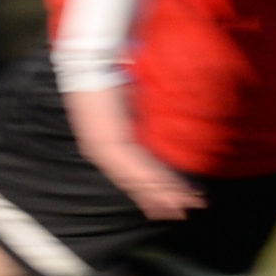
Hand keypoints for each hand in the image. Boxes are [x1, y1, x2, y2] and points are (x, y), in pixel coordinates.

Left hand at [62, 81, 204, 221]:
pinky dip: (157, 179)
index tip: (164, 204)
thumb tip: (153, 132)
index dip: (148, 189)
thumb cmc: (108, 77)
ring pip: (138, 178)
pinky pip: (137, 166)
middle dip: (160, 198)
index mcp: (102, 143)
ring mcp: (106, 148)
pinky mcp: (112, 141)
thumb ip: (138, 122)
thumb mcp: (125, 105)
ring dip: (164, 193)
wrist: (92, 62)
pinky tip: (172, 191)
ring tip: (184, 206)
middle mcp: (101, 150)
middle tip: (181, 212)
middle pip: (135, 181)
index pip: (129, 172)